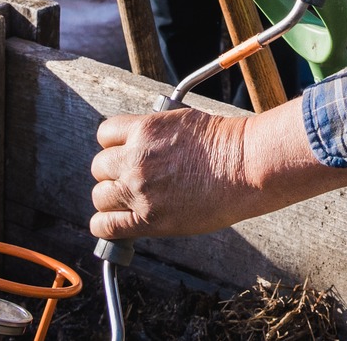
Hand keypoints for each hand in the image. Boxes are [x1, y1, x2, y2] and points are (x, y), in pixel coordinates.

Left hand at [90, 107, 260, 239]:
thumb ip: (155, 133)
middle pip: (99, 167)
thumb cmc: (227, 143)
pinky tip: (119, 224)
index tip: (124, 153)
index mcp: (145, 129)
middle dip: (114, 173)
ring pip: (100, 196)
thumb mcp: (184, 121)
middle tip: (132, 179)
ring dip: (113, 199)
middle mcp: (135, 159)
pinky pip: (105, 226)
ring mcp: (139, 190)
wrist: (246, 166)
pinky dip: (107, 226)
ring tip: (131, 202)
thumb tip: (143, 144)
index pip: (105, 134)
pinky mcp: (147, 219)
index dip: (115, 145)